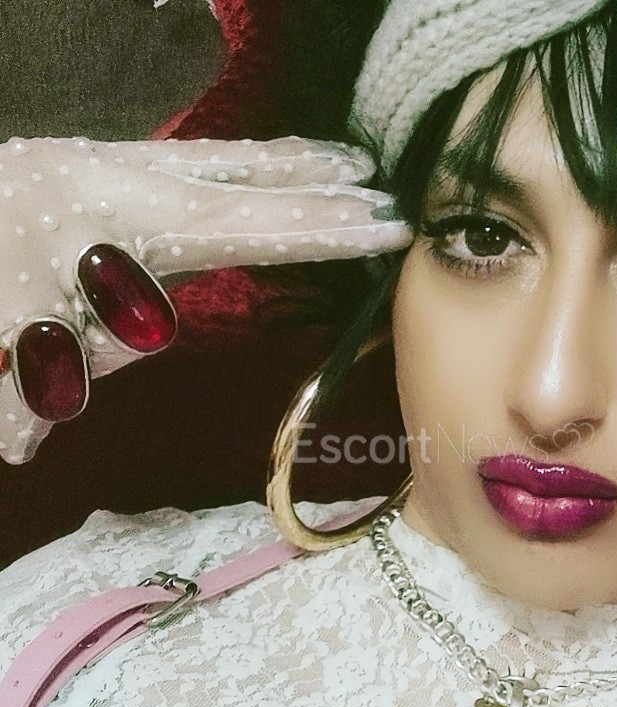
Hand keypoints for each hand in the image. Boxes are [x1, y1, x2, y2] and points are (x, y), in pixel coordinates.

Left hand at [0, 134, 411, 463]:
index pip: (246, 227)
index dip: (321, 230)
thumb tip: (20, 448)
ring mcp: (116, 161)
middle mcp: (125, 176)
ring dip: (290, 163)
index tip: (385, 226)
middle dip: (322, 192)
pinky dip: (246, 161)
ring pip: (223, 157)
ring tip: (346, 163)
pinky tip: (267, 165)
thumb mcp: (4, 345)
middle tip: (387, 194)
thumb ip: (24, 400)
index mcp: (115, 217)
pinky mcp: (110, 162)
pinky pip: (198, 157)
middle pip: (246, 181)